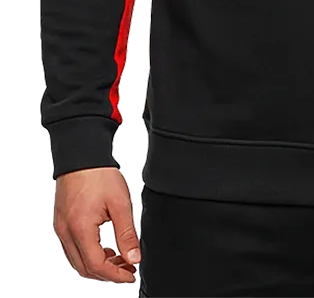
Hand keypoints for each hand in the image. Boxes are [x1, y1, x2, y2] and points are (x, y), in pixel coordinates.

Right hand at [53, 166, 141, 283]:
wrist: (82, 155)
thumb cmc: (99, 174)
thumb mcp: (119, 204)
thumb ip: (127, 234)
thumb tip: (134, 258)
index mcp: (80, 228)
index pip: (96, 266)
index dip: (115, 275)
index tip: (131, 274)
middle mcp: (66, 231)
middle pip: (84, 268)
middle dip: (107, 272)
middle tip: (127, 267)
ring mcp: (61, 227)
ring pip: (77, 260)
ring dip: (97, 264)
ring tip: (118, 257)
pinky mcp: (62, 222)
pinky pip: (73, 248)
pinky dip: (88, 253)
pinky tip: (103, 246)